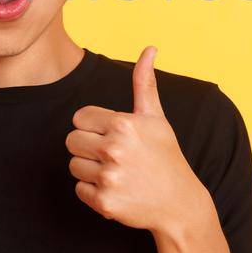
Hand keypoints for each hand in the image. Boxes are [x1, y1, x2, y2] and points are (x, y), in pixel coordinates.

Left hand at [66, 46, 216, 233]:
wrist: (180, 204)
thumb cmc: (166, 157)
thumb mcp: (156, 118)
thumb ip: (144, 83)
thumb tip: (149, 49)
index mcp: (123, 124)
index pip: (79, 118)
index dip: (93, 126)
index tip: (112, 135)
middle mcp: (114, 149)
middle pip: (71, 141)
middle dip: (88, 147)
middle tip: (113, 155)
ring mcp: (108, 177)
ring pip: (74, 165)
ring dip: (90, 170)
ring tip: (117, 172)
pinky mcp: (104, 202)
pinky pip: (79, 189)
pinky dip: (94, 192)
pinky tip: (116, 189)